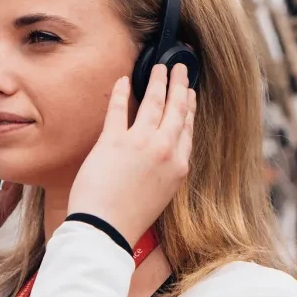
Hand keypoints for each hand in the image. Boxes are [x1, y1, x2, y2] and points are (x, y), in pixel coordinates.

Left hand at [67, 63, 196, 249]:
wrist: (106, 229)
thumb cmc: (130, 217)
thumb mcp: (162, 193)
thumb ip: (167, 169)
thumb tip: (164, 150)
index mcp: (179, 166)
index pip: (187, 128)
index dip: (189, 108)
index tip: (189, 94)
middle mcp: (164, 151)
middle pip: (176, 110)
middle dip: (179, 85)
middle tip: (181, 68)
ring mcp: (140, 143)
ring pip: (153, 103)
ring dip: (158, 81)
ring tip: (160, 68)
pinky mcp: (113, 141)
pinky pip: (119, 109)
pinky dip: (122, 92)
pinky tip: (124, 80)